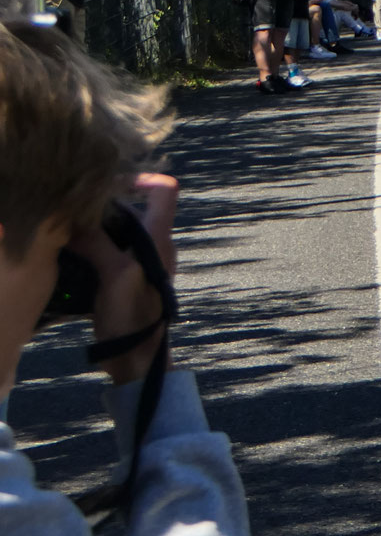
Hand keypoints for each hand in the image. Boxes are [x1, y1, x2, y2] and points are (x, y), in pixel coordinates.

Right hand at [71, 173, 177, 385]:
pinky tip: (64, 251)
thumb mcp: (117, 275)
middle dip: (102, 203)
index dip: (141, 177)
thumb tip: (73, 219)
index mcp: (159, 237)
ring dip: (91, 226)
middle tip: (68, 207)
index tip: (107, 182)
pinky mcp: (122, 278)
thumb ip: (99, 243)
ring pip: (115, 229)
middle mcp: (153, 244)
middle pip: (132, 207)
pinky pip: (106, 250)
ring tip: (61, 228)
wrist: (136, 358)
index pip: (165, 190)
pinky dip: (88, 246)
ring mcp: (138, 261)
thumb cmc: (135, 315)